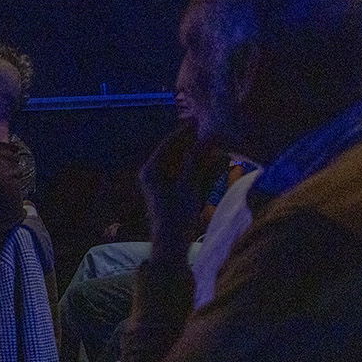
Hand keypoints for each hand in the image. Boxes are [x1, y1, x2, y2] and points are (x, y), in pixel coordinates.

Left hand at [137, 123, 219, 259]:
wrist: (171, 241)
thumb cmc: (177, 214)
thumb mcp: (188, 184)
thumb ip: (195, 160)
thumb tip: (205, 139)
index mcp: (150, 169)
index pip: (168, 143)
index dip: (184, 132)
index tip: (199, 120)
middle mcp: (151, 172)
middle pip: (173, 150)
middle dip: (190, 140)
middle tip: (208, 127)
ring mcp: (159, 181)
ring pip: (177, 159)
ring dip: (193, 151)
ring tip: (210, 139)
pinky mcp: (167, 189)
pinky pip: (180, 170)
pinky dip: (193, 163)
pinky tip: (207, 157)